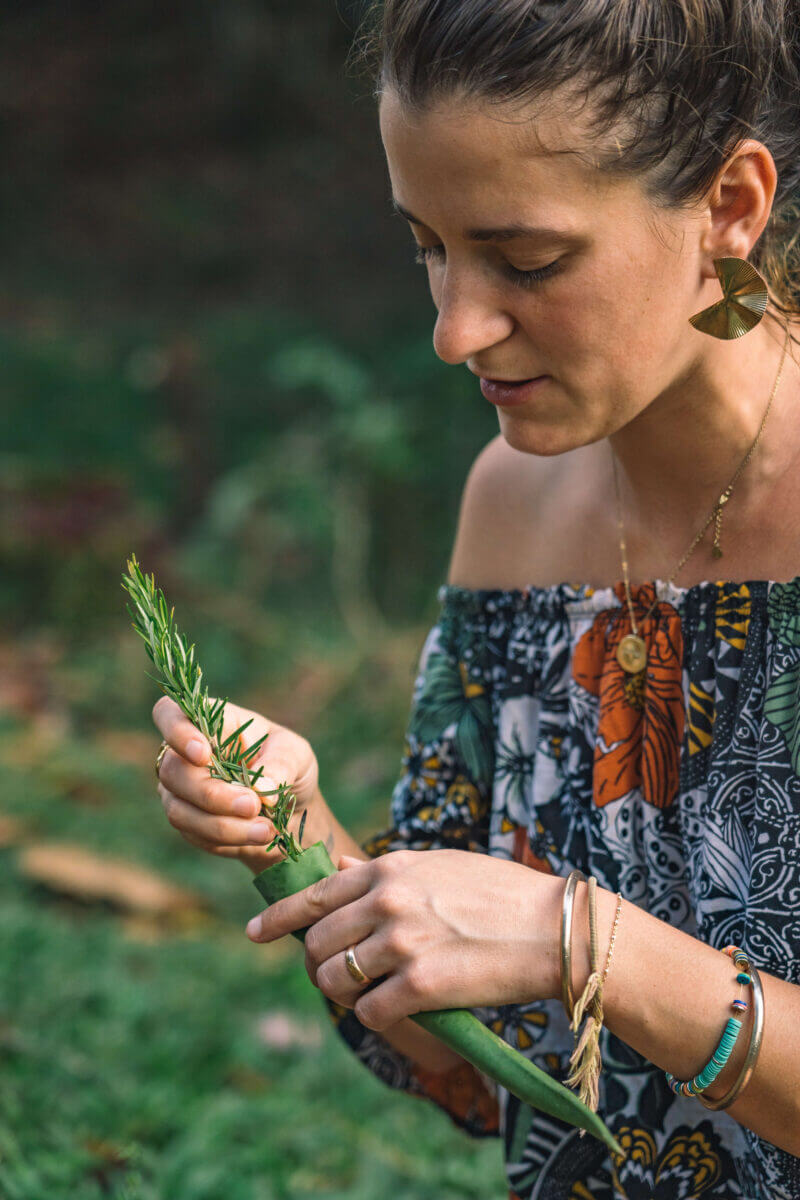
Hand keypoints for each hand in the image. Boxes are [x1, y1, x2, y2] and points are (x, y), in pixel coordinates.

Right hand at [152, 695, 319, 873]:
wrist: (289, 808)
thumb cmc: (288, 766)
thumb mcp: (296, 754)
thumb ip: (280, 764)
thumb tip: (261, 787)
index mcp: (209, 723)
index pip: (168, 713)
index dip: (177, 732)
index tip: (204, 754)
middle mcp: (183, 754)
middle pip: (172, 771)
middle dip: (213, 794)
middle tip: (254, 805)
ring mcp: (180, 791)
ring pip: (180, 810)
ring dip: (223, 825)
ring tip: (267, 830)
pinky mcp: (187, 821)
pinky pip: (195, 834)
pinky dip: (229, 839)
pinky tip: (260, 836)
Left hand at [245, 849, 563, 1030]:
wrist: (553, 929)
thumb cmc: (499, 893)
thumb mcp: (438, 863)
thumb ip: (386, 870)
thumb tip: (337, 869)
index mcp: (389, 869)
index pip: (314, 894)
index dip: (278, 917)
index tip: (254, 932)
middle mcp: (387, 902)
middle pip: (317, 943)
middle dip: (316, 963)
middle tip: (331, 974)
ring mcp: (402, 944)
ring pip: (335, 979)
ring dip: (343, 992)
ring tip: (365, 992)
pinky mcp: (421, 987)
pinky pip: (368, 1012)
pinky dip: (374, 1016)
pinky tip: (393, 1010)